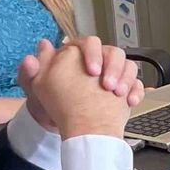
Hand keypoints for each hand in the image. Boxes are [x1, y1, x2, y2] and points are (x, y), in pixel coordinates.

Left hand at [19, 36, 144, 140]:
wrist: (66, 127)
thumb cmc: (50, 105)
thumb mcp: (37, 87)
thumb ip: (32, 67)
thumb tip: (42, 45)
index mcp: (77, 56)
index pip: (89, 43)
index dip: (93, 54)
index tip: (92, 71)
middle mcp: (97, 62)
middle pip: (114, 52)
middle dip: (114, 68)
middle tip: (107, 86)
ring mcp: (112, 75)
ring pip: (128, 66)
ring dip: (126, 79)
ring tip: (118, 94)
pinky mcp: (123, 88)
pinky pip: (137, 84)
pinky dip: (136, 91)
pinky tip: (129, 101)